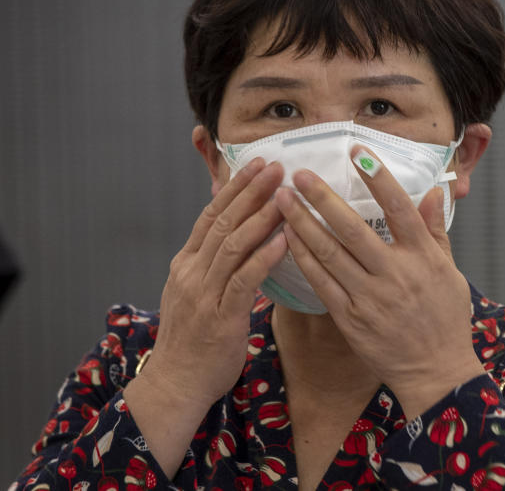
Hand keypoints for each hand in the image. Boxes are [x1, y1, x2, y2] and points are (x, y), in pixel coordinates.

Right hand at [125, 158, 287, 475]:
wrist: (175, 385)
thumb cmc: (194, 341)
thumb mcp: (197, 294)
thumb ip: (215, 265)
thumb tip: (241, 237)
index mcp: (186, 263)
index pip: (209, 215)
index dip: (234, 188)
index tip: (256, 164)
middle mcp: (191, 272)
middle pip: (222, 221)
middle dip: (251, 191)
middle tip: (276, 166)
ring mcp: (203, 293)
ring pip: (232, 244)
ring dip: (261, 216)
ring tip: (285, 194)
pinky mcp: (220, 316)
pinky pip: (244, 279)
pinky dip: (265, 255)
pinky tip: (285, 239)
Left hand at [275, 146, 484, 417]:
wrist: (436, 372)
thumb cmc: (446, 319)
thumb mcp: (450, 271)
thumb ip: (437, 230)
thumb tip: (434, 190)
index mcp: (423, 258)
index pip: (399, 208)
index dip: (378, 177)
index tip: (357, 151)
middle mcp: (395, 274)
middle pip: (353, 228)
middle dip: (323, 198)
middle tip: (300, 174)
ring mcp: (370, 297)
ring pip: (330, 253)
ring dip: (303, 223)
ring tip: (282, 200)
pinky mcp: (350, 318)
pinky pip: (321, 282)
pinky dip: (303, 258)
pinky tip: (287, 238)